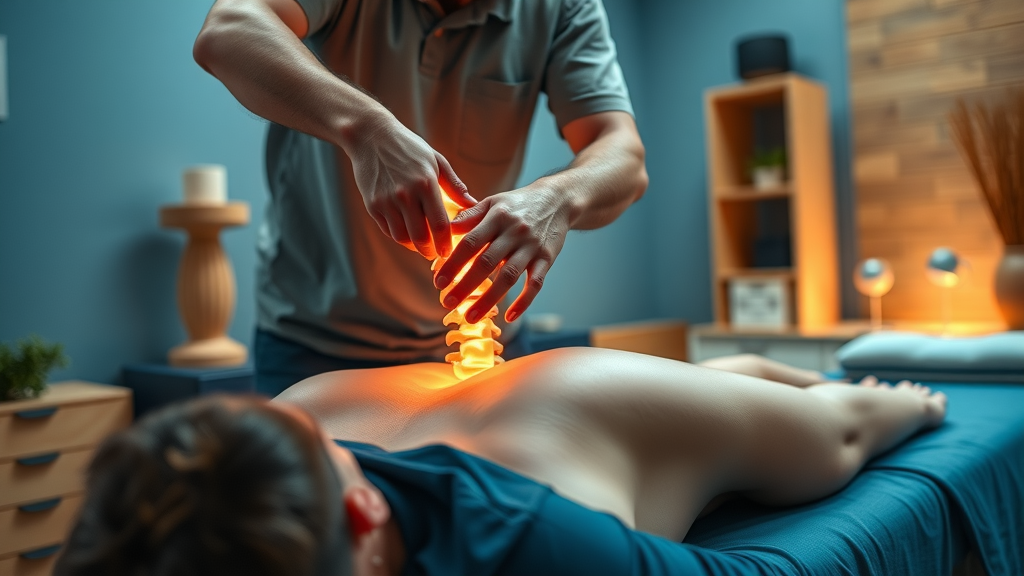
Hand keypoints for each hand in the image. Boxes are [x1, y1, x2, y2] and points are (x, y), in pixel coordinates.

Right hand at [347, 114, 475, 258]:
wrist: (371, 137)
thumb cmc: (409, 148)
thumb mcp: (436, 161)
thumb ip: (454, 185)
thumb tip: (473, 204)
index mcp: (426, 184)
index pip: (440, 224)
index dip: (445, 243)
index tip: (449, 251)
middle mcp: (405, 195)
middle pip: (420, 237)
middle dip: (430, 251)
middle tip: (435, 254)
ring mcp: (386, 201)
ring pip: (402, 238)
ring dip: (413, 246)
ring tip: (422, 245)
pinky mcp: (372, 205)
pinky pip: (388, 230)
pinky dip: (399, 236)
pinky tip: (407, 234)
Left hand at [433, 186, 570, 323]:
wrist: (558, 200)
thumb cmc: (518, 204)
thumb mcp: (493, 202)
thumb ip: (470, 215)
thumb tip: (446, 229)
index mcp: (497, 217)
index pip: (471, 242)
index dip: (453, 263)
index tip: (438, 281)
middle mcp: (515, 232)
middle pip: (486, 263)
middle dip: (465, 285)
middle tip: (447, 303)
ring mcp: (532, 247)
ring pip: (509, 277)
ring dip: (489, 300)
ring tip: (471, 317)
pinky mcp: (547, 259)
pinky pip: (535, 284)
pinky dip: (524, 302)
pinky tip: (510, 317)